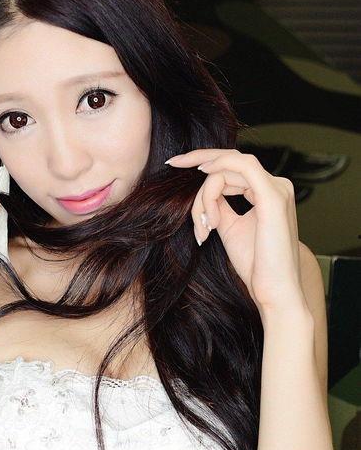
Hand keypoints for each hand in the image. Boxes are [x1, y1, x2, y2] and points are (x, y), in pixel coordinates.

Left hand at [165, 148, 308, 315]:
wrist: (274, 291)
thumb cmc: (256, 265)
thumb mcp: (229, 228)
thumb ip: (219, 206)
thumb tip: (203, 193)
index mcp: (268, 193)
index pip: (233, 168)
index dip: (205, 166)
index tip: (177, 167)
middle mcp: (276, 186)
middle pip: (230, 162)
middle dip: (198, 158)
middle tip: (173, 163)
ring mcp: (277, 189)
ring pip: (229, 168)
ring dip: (206, 193)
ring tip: (204, 224)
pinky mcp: (273, 196)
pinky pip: (241, 167)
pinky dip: (218, 170)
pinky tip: (202, 175)